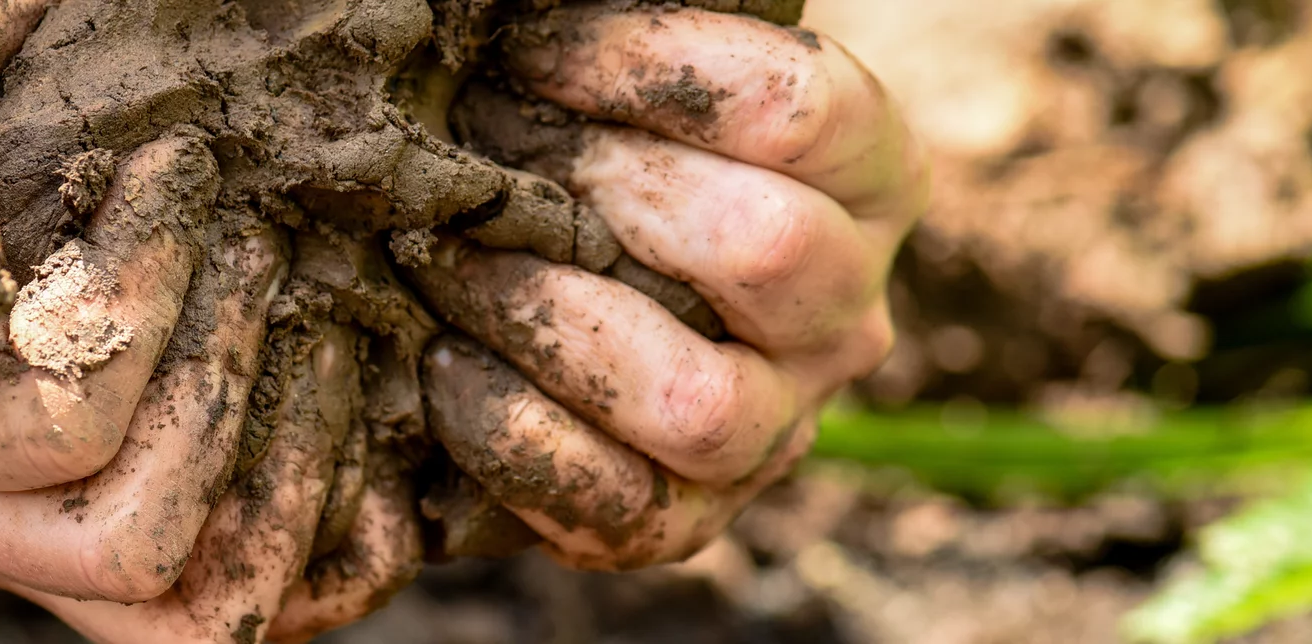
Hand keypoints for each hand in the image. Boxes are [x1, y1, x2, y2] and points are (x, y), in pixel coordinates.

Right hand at [0, 145, 412, 641]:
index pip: (43, 420)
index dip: (139, 296)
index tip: (181, 170)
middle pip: (122, 546)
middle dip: (224, 387)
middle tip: (263, 253)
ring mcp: (25, 562)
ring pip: (192, 616)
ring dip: (291, 472)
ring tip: (317, 332)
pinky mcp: (118, 578)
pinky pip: (252, 611)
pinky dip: (325, 527)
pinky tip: (336, 405)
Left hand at [412, 7, 927, 569]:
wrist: (580, 306)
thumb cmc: (609, 161)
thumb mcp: (643, 89)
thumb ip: (640, 44)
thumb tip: (542, 6)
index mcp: (869, 181)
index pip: (802, 109)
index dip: (654, 67)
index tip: (529, 48)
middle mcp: (842, 315)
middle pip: (763, 247)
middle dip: (596, 184)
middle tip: (480, 148)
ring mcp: (774, 431)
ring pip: (696, 399)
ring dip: (548, 318)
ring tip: (445, 259)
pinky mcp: (686, 519)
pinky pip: (612, 505)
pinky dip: (509, 433)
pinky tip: (442, 366)